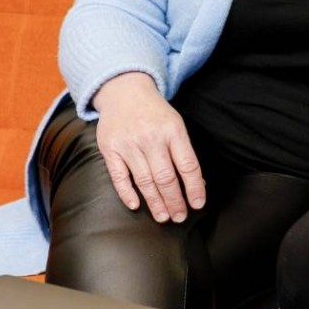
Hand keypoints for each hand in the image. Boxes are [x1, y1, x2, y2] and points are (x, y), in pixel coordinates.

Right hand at [91, 72, 205, 222]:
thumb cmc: (155, 113)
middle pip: (166, 177)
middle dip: (175, 201)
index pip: (188, 166)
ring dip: (155, 203)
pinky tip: (136, 205)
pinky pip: (119, 176)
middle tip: (179, 217)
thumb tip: (197, 184)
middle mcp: (151, 138)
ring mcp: (129, 144)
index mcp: (173, 131)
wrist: (124, 92)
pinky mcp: (110, 149)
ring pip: (144, 181)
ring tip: (163, 217)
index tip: (198, 204)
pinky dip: (127, 193)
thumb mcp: (175, 125)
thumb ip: (183, 152)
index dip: (195, 188)